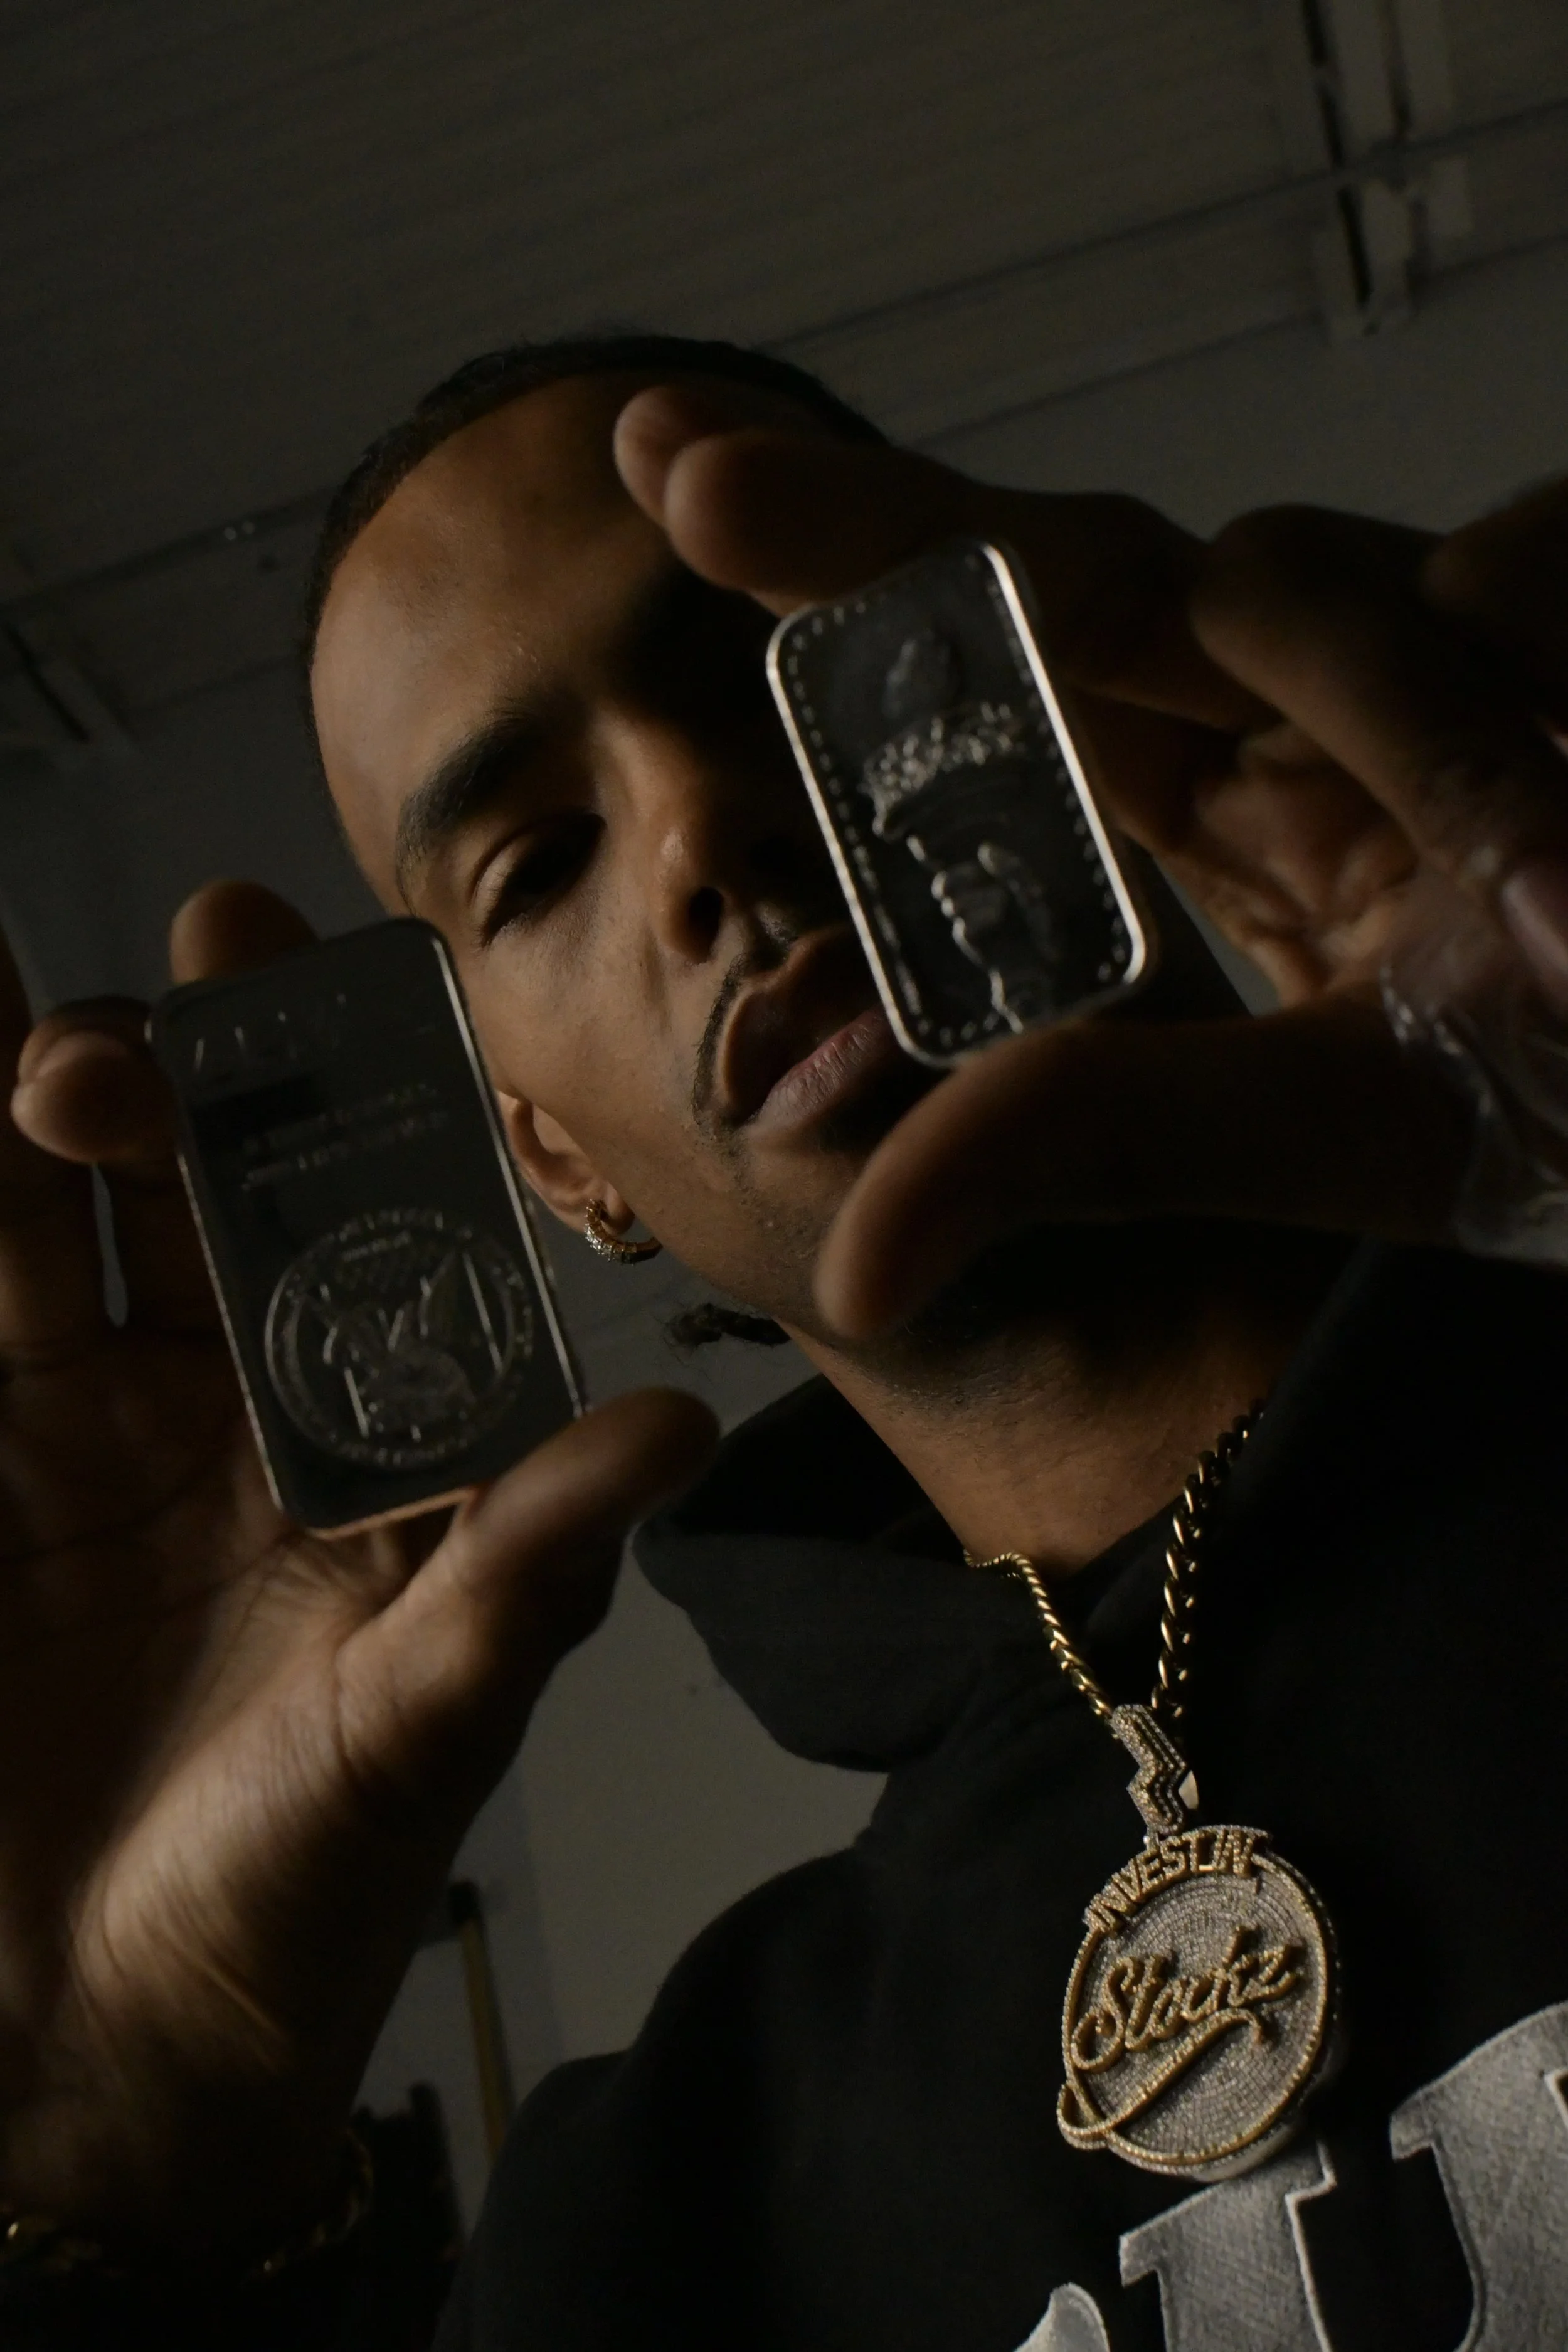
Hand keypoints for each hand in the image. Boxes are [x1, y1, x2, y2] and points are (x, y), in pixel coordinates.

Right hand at [0, 879, 714, 2262]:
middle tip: (178, 986)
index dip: (357, 1106)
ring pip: (47, 1221)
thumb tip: (678, 1422)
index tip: (337, 977)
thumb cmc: (290, 1913)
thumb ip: (526, 1574)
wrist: (88, 2066)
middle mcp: (231, 1413)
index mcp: (368, 1446)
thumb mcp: (419, 1734)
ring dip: (33, 1091)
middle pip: (207, 1193)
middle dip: (191, 1078)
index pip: (370, 1232)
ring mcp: (80, 1437)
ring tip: (8, 974)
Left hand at [613, 388, 1505, 1329]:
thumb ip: (1107, 1143)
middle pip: (1073, 569)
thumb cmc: (1566, 1089)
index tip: (662, 479)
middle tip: (686, 477)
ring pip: (1306, 580)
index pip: (1009, 678)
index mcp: (1230, 802)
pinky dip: (1528, 684)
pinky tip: (1551, 787)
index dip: (851, 580)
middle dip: (896, 529)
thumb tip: (850, 1270)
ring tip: (1540, 912)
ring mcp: (1448, 648)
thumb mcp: (1333, 1135)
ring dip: (1368, 705)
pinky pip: (1524, 575)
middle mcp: (1307, 704)